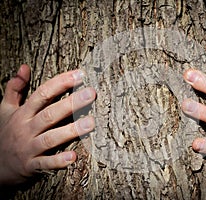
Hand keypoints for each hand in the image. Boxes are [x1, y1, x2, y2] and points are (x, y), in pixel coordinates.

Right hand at [0, 65, 95, 184]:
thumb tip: (24, 67)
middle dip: (71, 103)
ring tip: (91, 123)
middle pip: (50, 114)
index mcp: (22, 114)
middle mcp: (26, 129)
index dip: (61, 83)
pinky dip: (58, 161)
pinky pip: (46, 163)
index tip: (80, 75)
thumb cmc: (6, 133)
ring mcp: (29, 148)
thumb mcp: (6, 109)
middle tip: (91, 94)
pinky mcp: (32, 165)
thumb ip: (14, 88)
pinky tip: (73, 157)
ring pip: (51, 138)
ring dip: (71, 131)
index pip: (43, 94)